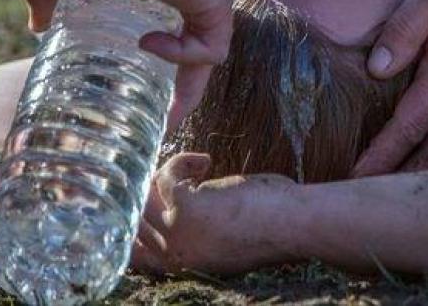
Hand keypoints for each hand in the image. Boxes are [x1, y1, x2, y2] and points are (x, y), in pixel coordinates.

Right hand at [22, 0, 234, 123]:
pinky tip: (151, 43)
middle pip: (204, 46)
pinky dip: (182, 55)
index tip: (157, 97)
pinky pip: (211, 47)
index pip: (187, 27)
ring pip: (211, 51)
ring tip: (150, 66)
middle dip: (186, 87)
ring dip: (181, 72)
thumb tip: (35, 26)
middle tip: (165, 120)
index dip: (173, 61)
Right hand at [132, 153, 294, 274]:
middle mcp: (176, 256)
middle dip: (143, 195)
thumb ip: (202, 230)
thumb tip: (189, 201)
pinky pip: (165, 177)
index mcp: (186, 266)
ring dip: (160, 176)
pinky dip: (181, 162)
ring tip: (190, 168)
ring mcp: (178, 234)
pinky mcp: (186, 207)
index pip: (137, 256)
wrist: (294, 225)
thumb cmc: (274, 226)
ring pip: (143, 200)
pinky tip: (205, 161)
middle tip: (164, 175)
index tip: (142, 201)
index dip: (133, 228)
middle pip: (135, 224)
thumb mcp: (229, 238)